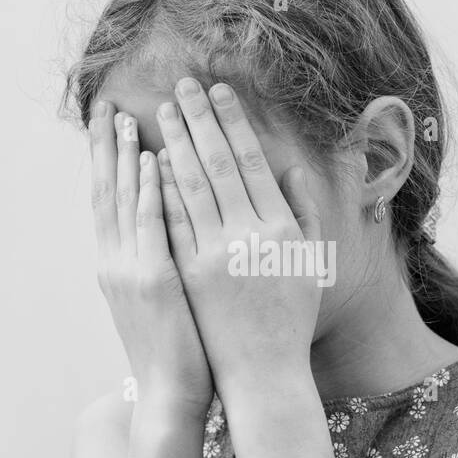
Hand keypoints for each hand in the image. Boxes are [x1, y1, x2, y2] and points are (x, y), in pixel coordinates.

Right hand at [89, 101, 212, 419]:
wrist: (170, 395)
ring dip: (124, 155)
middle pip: (107, 192)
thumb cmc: (179, 348)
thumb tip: (170, 228)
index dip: (108, 161)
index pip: (110, 201)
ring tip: (125, 115)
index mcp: (119, 263)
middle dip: (105, 146)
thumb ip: (162, 257)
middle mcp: (116, 261)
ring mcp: (130, 270)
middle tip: (104, 104)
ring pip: (124, 200)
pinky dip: (149, 189)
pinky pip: (150, 225)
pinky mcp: (153, 281)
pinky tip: (153, 159)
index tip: (110, 122)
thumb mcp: (164, 296)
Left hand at [155, 78, 323, 397]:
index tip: (220, 91)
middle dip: (199, 120)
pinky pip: (171, 222)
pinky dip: (159, 188)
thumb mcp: (308, 262)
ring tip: (161, 112)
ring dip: (174, 144)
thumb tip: (289, 167)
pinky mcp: (187, 274)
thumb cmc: (289, 317)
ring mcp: (214, 255)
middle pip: (218, 164)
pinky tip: (148, 162)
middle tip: (183, 85)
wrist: (263, 372)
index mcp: (280, 228)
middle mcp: (248, 235)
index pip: (252, 161)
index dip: (234, 122)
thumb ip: (302, 212)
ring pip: (190, 186)